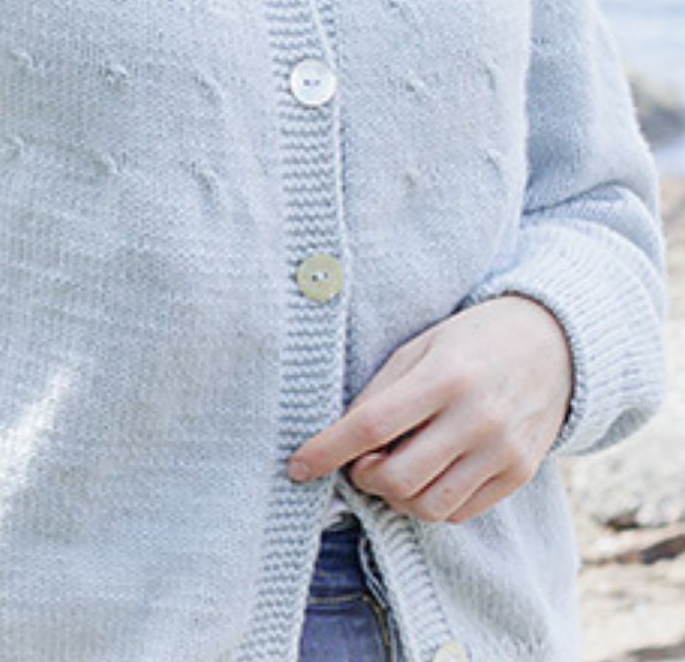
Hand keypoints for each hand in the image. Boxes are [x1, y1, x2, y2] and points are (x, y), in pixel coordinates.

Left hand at [285, 294, 573, 523]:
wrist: (554, 343)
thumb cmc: (473, 339)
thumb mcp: (422, 346)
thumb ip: (383, 391)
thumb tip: (342, 438)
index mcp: (445, 375)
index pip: (371, 425)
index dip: (328, 450)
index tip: (298, 465)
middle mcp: (476, 417)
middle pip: (399, 477)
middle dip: (364, 479)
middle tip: (357, 464)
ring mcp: (502, 451)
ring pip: (430, 506)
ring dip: (396, 498)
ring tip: (392, 471)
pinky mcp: (519, 474)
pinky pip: (461, 512)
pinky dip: (432, 503)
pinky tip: (428, 476)